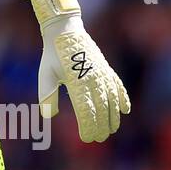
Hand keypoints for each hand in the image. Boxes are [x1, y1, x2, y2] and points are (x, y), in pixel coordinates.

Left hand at [20, 0, 131, 142]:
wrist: (65, 30)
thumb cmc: (52, 54)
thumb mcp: (45, 74)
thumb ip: (47, 95)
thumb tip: (48, 116)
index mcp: (77, 82)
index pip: (86, 111)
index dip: (88, 126)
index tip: (86, 138)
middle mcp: (93, 79)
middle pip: (102, 109)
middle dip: (101, 126)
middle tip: (98, 139)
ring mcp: (102, 74)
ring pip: (112, 100)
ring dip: (113, 117)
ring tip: (111, 130)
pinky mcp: (106, 68)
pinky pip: (118, 86)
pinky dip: (122, 98)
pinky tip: (125, 110)